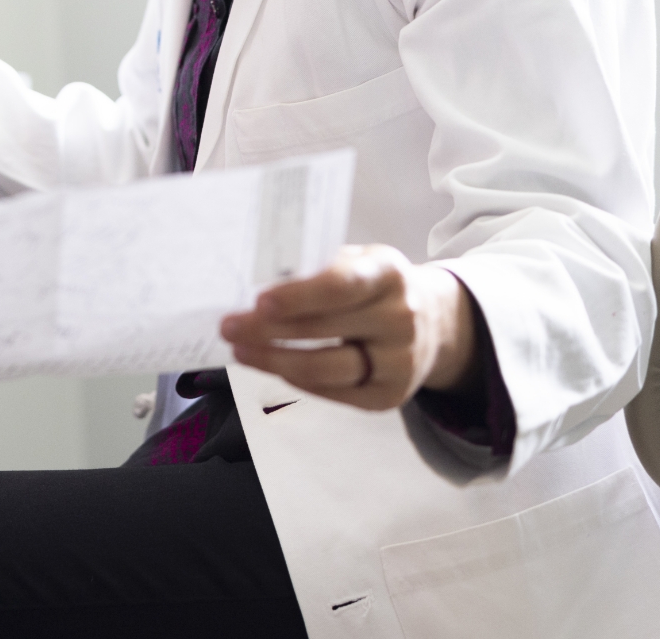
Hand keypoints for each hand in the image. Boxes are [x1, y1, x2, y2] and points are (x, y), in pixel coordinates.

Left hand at [219, 245, 475, 411]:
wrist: (432, 324)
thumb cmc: (373, 286)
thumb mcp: (357, 262)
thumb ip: (317, 269)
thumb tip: (253, 282)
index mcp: (389, 274)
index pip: (341, 286)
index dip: (299, 295)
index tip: (258, 301)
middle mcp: (401, 319)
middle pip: (324, 330)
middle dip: (267, 330)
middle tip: (227, 326)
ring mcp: (399, 362)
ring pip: (325, 368)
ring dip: (274, 361)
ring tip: (239, 350)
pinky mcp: (389, 396)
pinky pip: (333, 392)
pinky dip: (296, 380)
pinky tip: (271, 366)